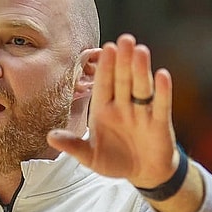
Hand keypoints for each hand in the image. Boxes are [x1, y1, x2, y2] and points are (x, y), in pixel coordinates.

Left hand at [47, 33, 177, 188]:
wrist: (143, 172)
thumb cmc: (114, 160)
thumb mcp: (90, 156)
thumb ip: (72, 146)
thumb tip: (50, 137)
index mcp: (104, 110)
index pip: (104, 85)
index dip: (105, 67)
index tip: (105, 48)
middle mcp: (123, 106)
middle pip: (123, 80)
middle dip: (123, 61)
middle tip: (124, 39)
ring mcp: (141, 113)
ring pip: (141, 88)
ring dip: (141, 70)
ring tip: (140, 50)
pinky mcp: (159, 123)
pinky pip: (160, 105)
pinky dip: (162, 92)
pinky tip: (162, 75)